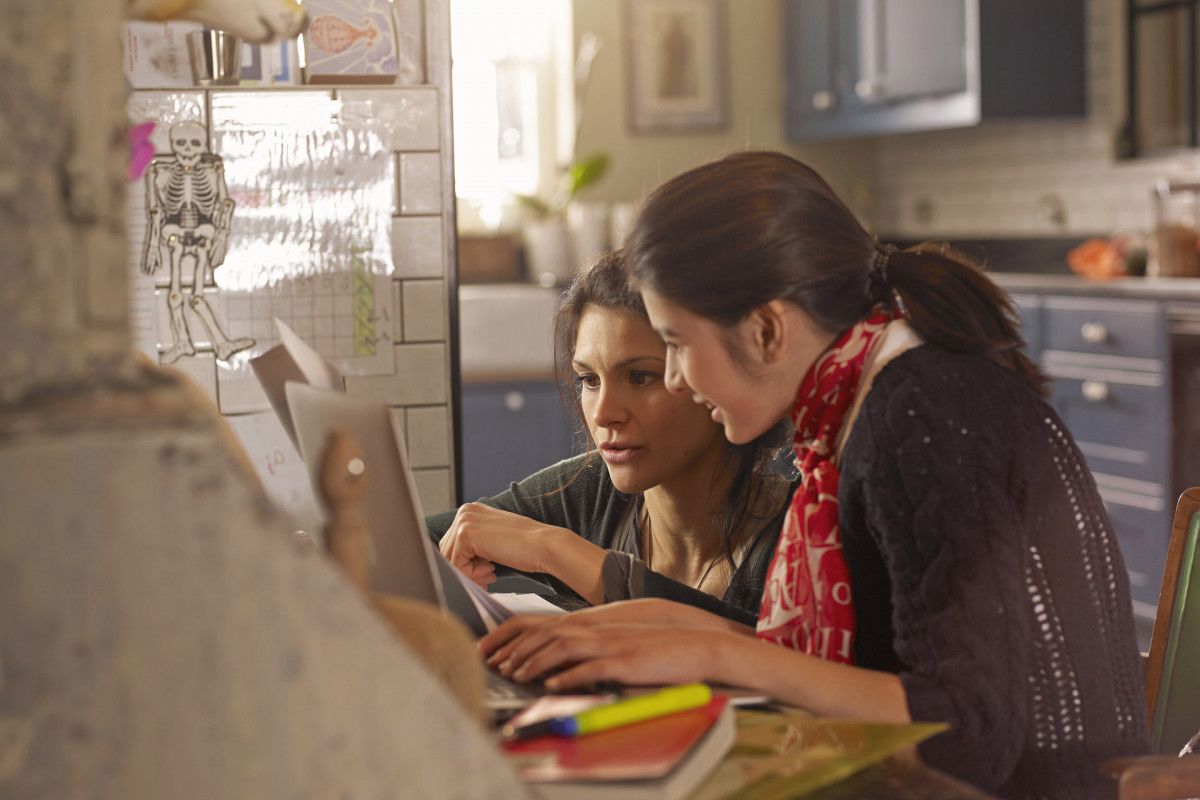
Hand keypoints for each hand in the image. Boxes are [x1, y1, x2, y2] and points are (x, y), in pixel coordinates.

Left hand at [438, 503, 572, 588]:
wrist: (544, 545)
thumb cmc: (525, 546)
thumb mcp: (494, 541)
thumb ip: (474, 546)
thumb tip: (455, 565)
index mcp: (471, 511)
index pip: (452, 544)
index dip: (465, 564)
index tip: (482, 574)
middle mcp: (465, 512)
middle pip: (447, 551)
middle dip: (465, 570)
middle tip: (487, 578)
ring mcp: (464, 521)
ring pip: (449, 559)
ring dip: (469, 574)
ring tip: (491, 575)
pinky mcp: (465, 534)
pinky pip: (455, 564)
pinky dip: (471, 574)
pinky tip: (492, 571)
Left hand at [482, 617, 723, 690]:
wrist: (691, 644)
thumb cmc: (652, 648)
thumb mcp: (615, 643)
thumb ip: (588, 649)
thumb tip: (557, 666)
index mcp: (592, 626)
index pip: (543, 625)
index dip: (514, 636)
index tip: (492, 650)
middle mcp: (596, 631)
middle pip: (546, 634)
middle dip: (517, 650)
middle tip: (496, 666)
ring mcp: (609, 645)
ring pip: (563, 648)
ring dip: (536, 662)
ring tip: (516, 676)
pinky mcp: (623, 661)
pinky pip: (591, 668)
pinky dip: (569, 677)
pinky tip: (553, 686)